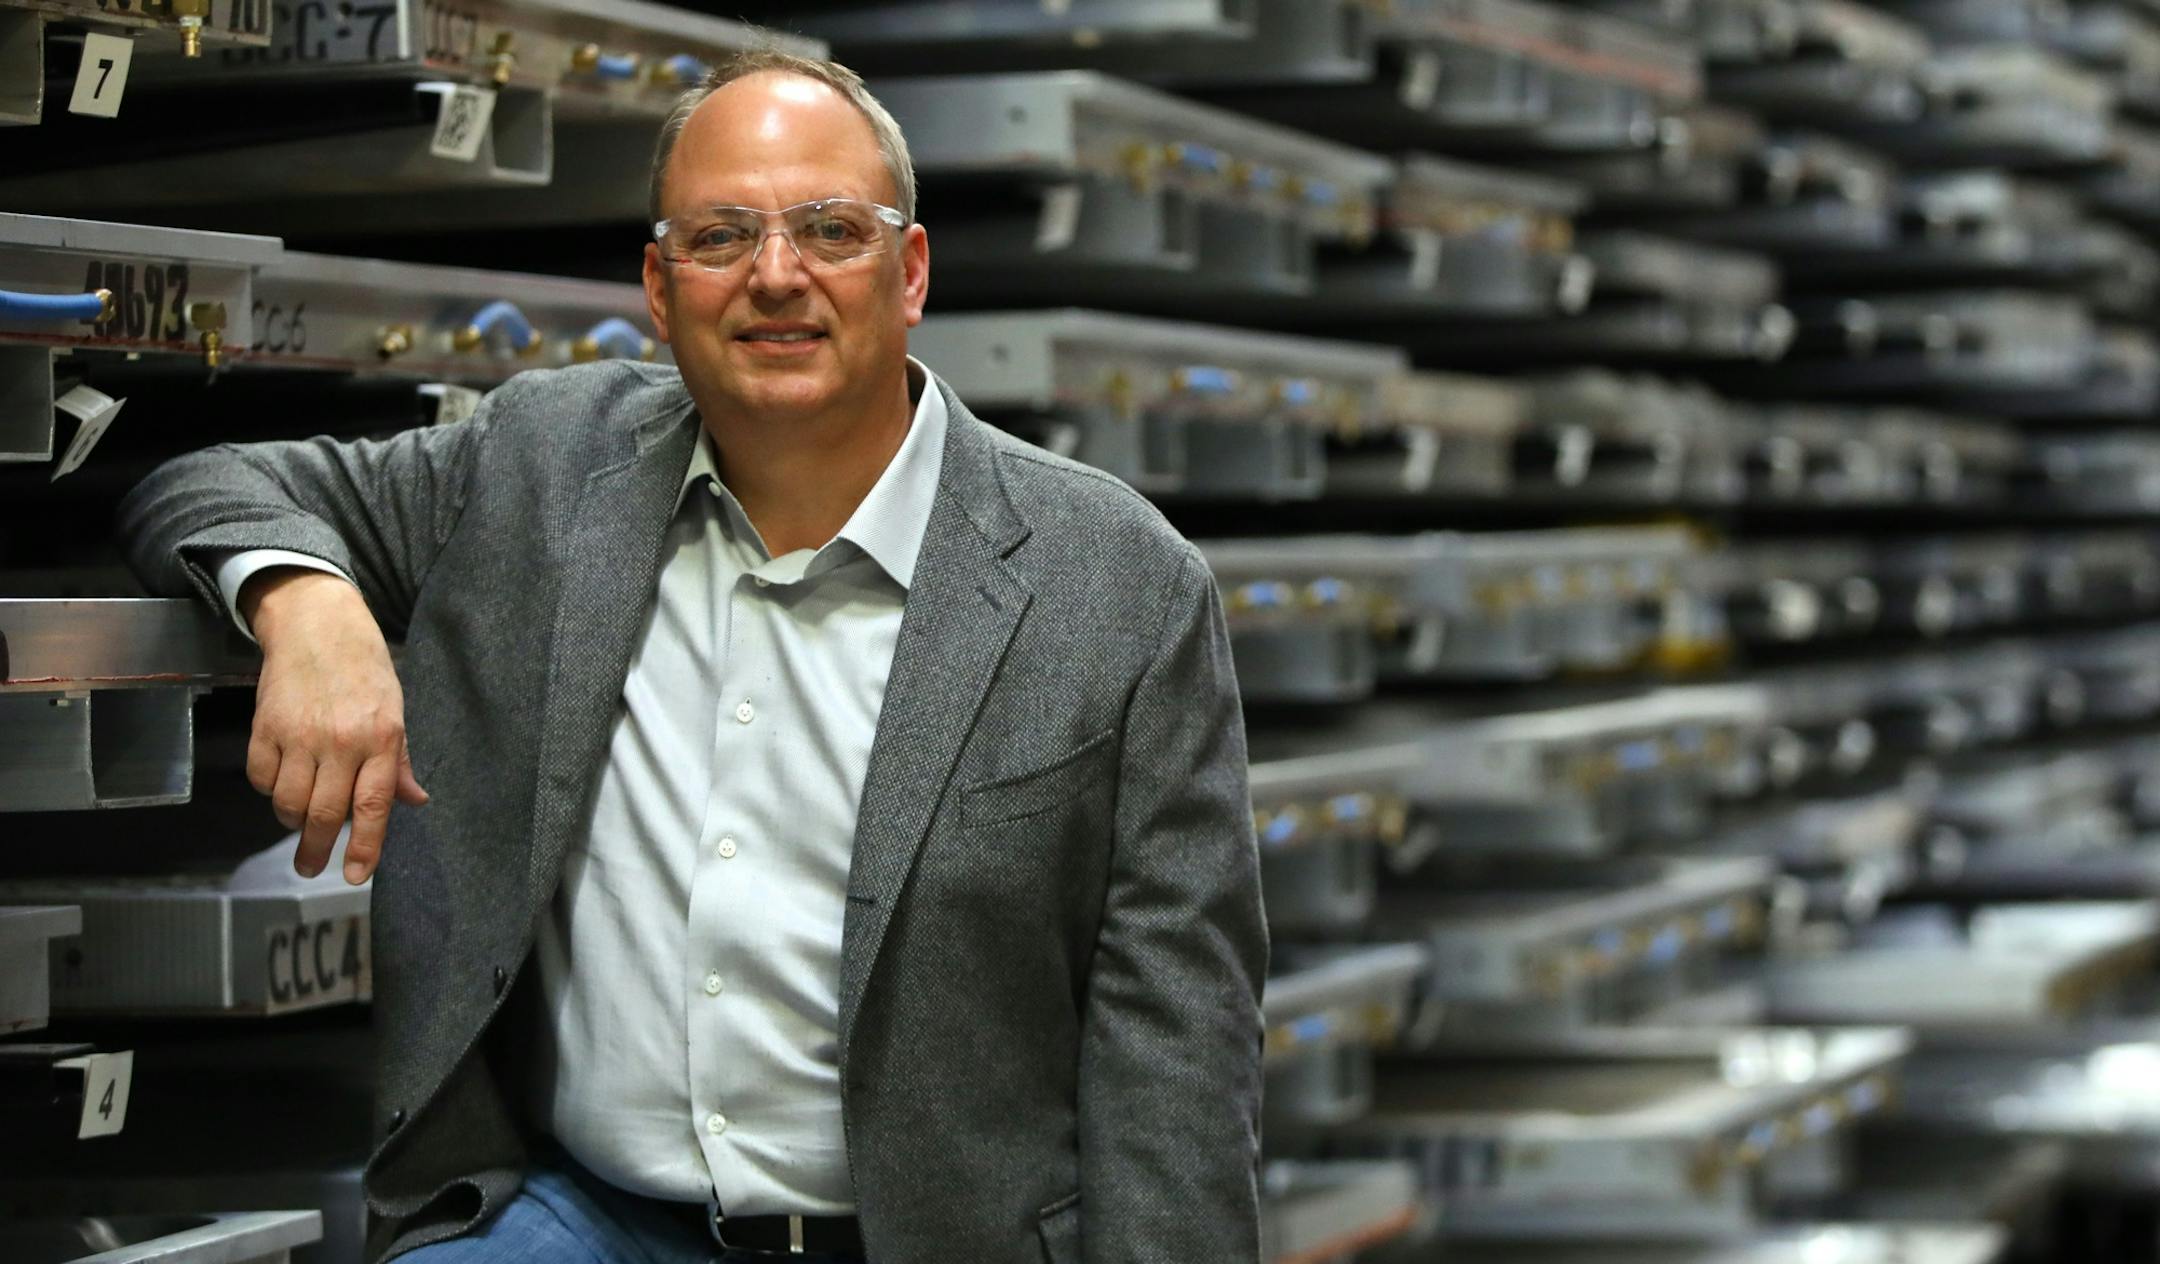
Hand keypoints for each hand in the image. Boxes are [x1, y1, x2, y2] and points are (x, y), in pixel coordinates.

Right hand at [240, 568, 428, 883]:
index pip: (373, 807)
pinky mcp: (265, 727)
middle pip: (324, 814)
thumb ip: (398, 763)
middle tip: (312, 867)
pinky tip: (280, 783)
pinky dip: (267, 790)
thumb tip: (415, 801)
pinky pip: (260, 777)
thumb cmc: (364, 671)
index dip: (365, 848)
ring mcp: (299, 734)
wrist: (318, 626)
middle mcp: (340, 740)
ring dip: (292, 820)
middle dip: (317, 850)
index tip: (354, 876)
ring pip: (288, 802)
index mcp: (381, 739)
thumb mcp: (395, 712)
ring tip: (300, 820)